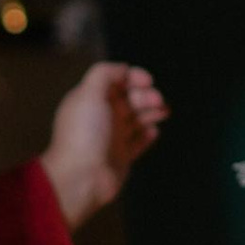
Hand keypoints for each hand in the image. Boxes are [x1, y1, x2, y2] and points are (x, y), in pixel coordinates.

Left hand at [42, 61, 168, 228]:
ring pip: (137, 119)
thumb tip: (123, 68)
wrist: (81, 177)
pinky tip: (154, 132)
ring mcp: (112, 137)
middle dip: (146, 95)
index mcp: (92, 99)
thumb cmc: (84, 133)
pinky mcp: (122, 156)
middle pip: (130, 98)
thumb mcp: (89, 93)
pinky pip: (138, 142)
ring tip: (164, 112)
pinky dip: (147, 135)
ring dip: (151, 112)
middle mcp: (102, 116)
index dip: (133, 77)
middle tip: (158, 101)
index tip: (148, 81)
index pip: (116, 81)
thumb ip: (105, 73)